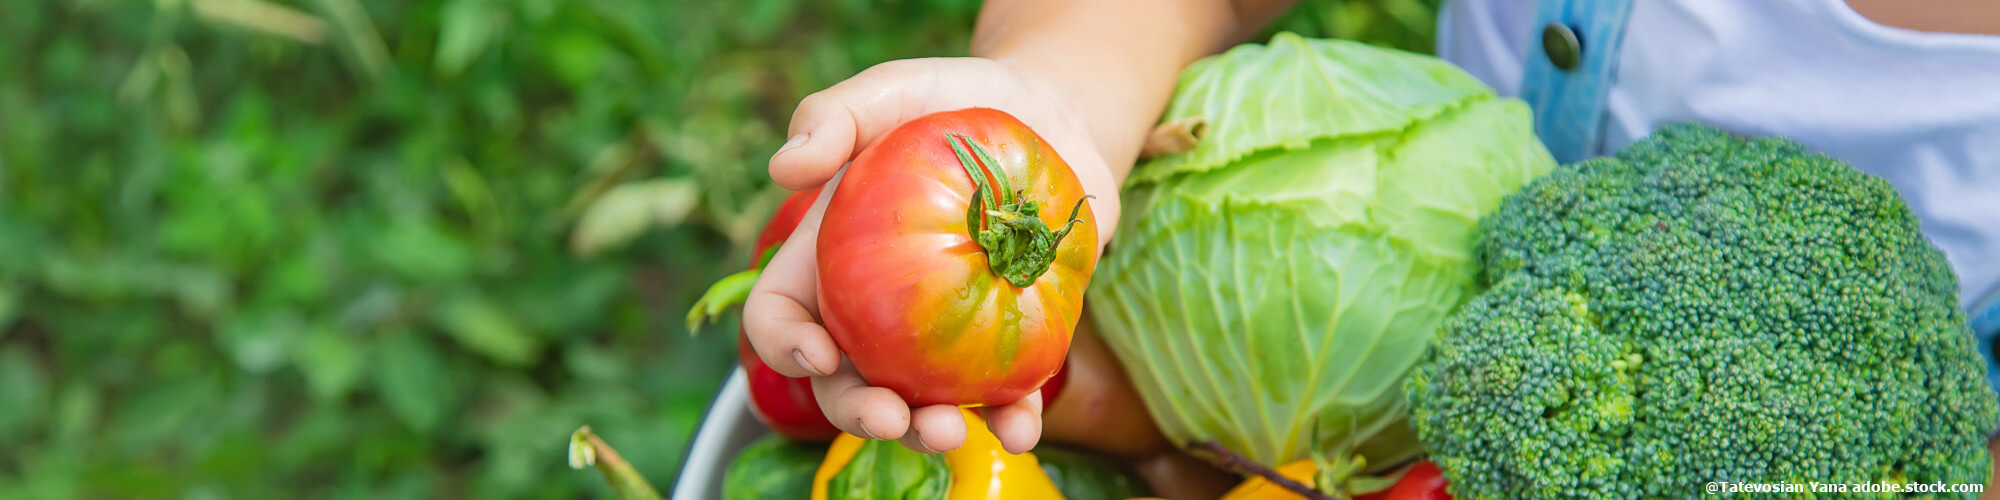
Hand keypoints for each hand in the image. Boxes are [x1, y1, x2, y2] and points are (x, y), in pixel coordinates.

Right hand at [742, 57, 1120, 454]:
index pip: (779, 315)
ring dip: (925, 433)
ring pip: (917, 404)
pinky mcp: (1007, 345)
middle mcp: (874, 312)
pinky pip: (1002, 397)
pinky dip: (1010, 420)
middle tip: (893, 417)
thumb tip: (784, 166)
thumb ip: (833, 116)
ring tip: (952, 433)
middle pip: (842, 382)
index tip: (820, 353)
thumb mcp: (893, 91)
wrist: (1054, 120)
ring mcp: (939, 338)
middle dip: (858, 412)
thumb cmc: (954, 104)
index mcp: (826, 260)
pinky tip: (1022, 427)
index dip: (783, 345)